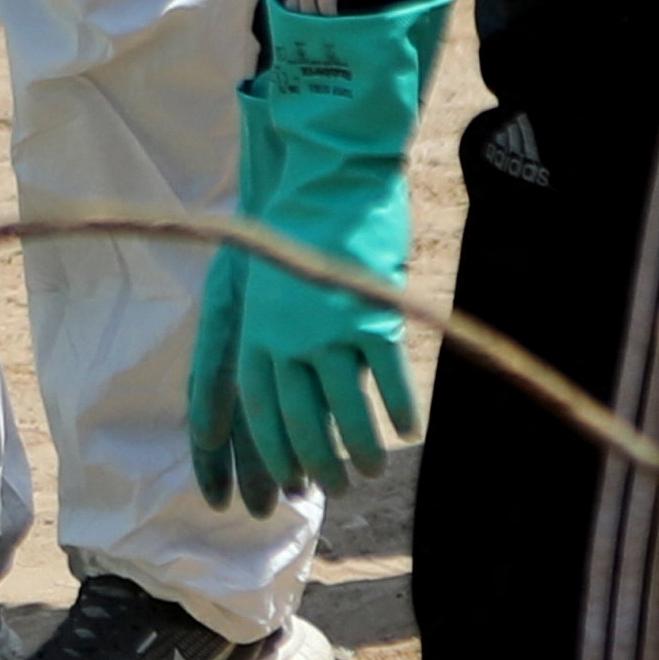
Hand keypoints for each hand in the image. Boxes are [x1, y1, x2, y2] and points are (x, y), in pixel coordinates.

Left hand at [193, 0, 449, 512]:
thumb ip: (266, 335)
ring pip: (344, 412)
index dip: (264, 453)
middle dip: (313, 463)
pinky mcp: (368, 317)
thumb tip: (274, 387)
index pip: (252, 411)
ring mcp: (326, 330)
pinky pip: (386, 381)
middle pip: (297, 422)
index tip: (273, 486)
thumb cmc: (296, 225)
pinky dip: (397, 410)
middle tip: (330, 487)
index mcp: (251, 330)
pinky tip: (407, 430)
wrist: (330, 172)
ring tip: (372, 470)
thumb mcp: (262, 283)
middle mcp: (283, 338)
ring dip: (359, 449)